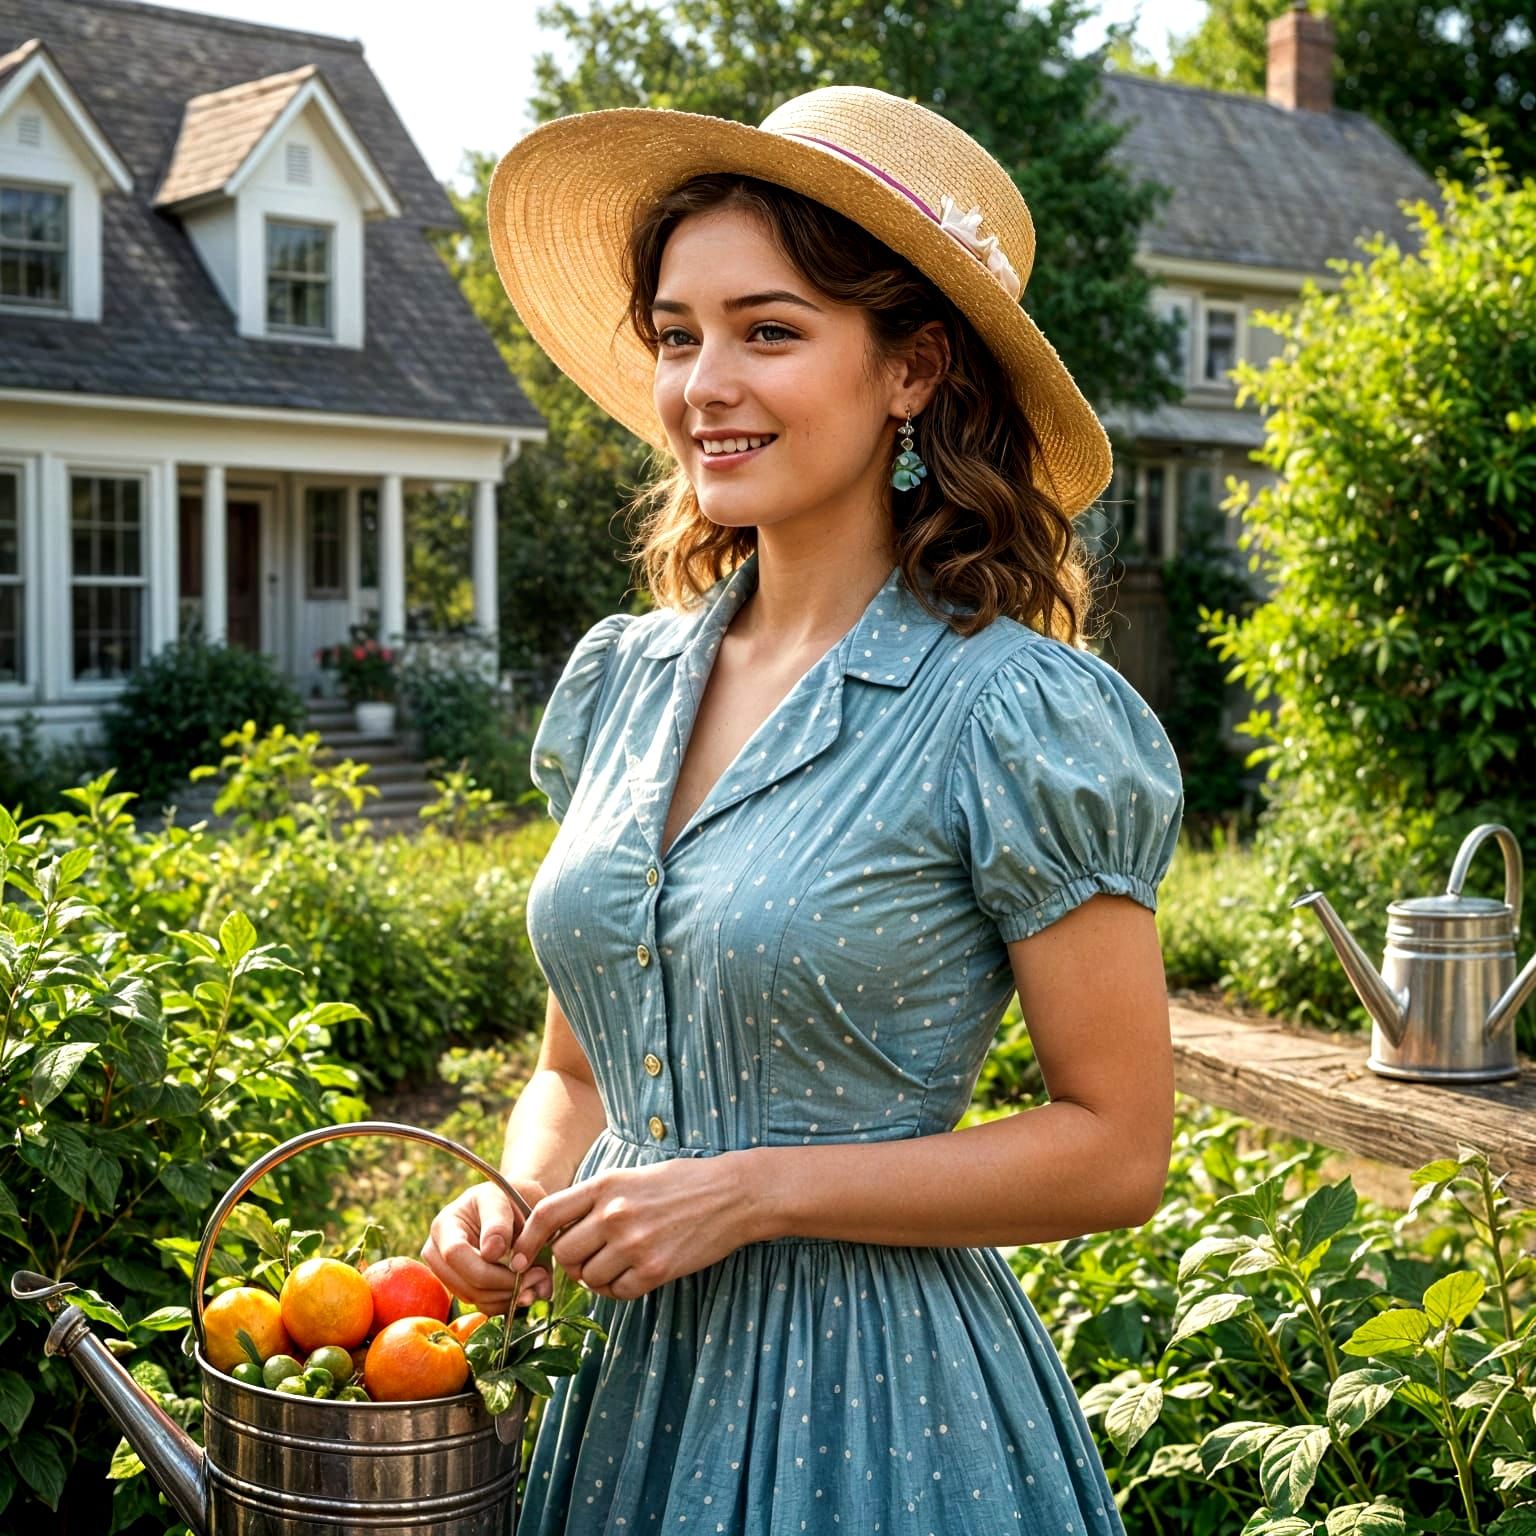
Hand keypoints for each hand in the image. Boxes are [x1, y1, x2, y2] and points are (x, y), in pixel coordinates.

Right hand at [421, 1178, 552, 1315]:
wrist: (514, 1206)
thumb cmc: (508, 1197)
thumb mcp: (505, 1197)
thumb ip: (498, 1222)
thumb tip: (491, 1253)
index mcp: (445, 1224)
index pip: (455, 1254)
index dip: (488, 1266)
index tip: (523, 1261)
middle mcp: (439, 1252)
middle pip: (466, 1284)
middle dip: (506, 1285)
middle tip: (539, 1275)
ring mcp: (449, 1274)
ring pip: (477, 1298)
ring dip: (511, 1295)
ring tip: (538, 1278)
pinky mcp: (464, 1289)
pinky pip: (484, 1306)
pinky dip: (509, 1302)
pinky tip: (528, 1287)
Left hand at [507, 1153, 759, 1301]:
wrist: (731, 1194)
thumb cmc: (681, 1182)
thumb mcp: (631, 1176)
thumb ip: (595, 1199)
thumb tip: (559, 1231)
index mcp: (605, 1185)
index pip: (545, 1214)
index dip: (526, 1239)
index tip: (520, 1256)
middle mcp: (613, 1214)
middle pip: (563, 1253)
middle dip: (570, 1260)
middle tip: (590, 1256)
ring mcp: (633, 1244)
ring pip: (587, 1278)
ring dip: (595, 1277)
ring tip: (617, 1263)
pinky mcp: (654, 1270)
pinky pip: (616, 1292)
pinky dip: (620, 1288)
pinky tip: (636, 1272)